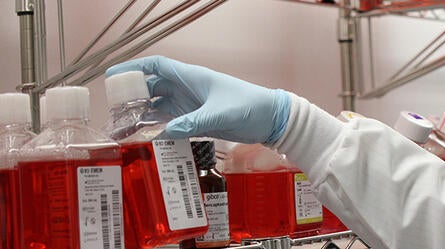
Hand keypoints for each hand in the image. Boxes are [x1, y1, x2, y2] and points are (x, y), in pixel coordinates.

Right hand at [106, 55, 289, 144]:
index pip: (157, 66)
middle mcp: (188, 89)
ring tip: (123, 129)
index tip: (113, 75)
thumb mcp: (219, 114)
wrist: (270, 118)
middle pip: (152, 88)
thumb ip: (192, 123)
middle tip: (114, 111)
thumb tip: (164, 133)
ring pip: (159, 108)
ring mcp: (191, 105)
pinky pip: (171, 123)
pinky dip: (158, 129)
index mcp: (192, 77)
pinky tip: (146, 138)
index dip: (134, 68)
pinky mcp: (197, 121)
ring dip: (143, 116)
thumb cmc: (249, 105)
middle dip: (133, 98)